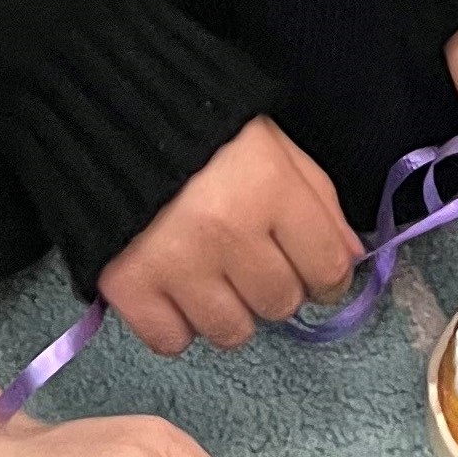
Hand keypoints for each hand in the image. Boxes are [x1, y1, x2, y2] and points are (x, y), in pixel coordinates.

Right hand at [100, 118, 362, 357]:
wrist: (108, 115)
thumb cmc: (204, 129)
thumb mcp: (273, 144)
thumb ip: (318, 199)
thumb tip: (349, 258)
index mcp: (270, 187)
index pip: (327, 268)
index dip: (327, 275)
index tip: (313, 270)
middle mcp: (228, 231)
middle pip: (280, 303)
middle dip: (275, 286)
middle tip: (251, 259)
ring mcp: (176, 264)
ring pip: (232, 332)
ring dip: (229, 309)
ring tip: (211, 272)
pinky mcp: (128, 287)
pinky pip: (172, 341)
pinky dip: (176, 322)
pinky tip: (174, 287)